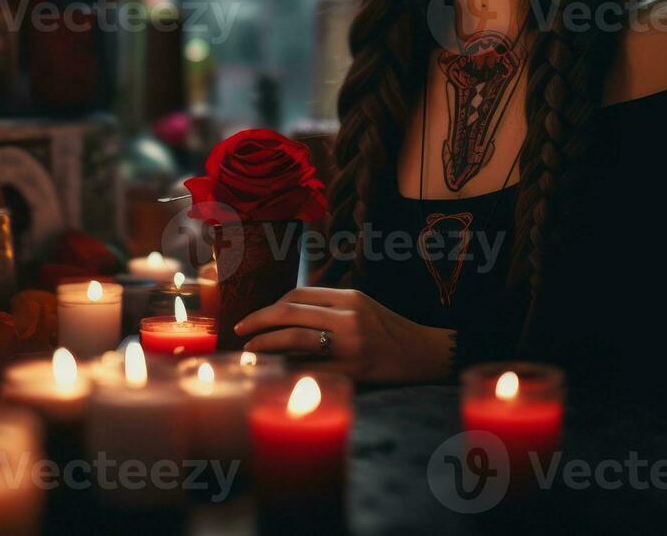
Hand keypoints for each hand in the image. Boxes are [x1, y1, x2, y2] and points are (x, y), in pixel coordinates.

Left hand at [234, 287, 454, 384]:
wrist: (426, 354)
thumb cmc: (390, 331)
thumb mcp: (362, 307)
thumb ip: (330, 307)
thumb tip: (286, 315)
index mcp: (349, 297)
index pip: (299, 294)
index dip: (271, 305)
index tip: (256, 316)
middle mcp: (348, 316)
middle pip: (290, 312)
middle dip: (259, 320)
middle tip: (240, 329)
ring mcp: (351, 344)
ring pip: (296, 338)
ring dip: (267, 343)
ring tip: (251, 349)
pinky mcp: (354, 370)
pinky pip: (312, 368)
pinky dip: (290, 368)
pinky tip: (277, 371)